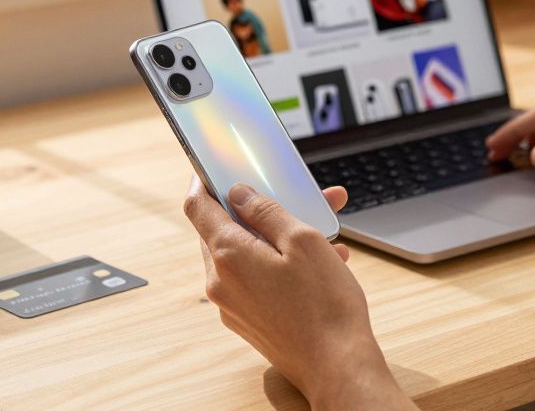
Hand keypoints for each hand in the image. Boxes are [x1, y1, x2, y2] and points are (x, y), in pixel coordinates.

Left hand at [183, 178, 415, 409]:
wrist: (337, 366)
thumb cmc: (325, 306)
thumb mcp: (302, 241)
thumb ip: (266, 211)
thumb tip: (238, 194)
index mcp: (228, 255)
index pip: (197, 206)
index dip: (202, 181)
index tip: (211, 168)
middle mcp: (220, 282)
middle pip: (223, 229)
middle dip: (257, 209)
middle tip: (290, 197)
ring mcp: (232, 305)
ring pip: (245, 255)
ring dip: (276, 237)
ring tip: (323, 235)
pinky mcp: (248, 321)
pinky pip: (254, 279)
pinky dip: (277, 264)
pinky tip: (319, 264)